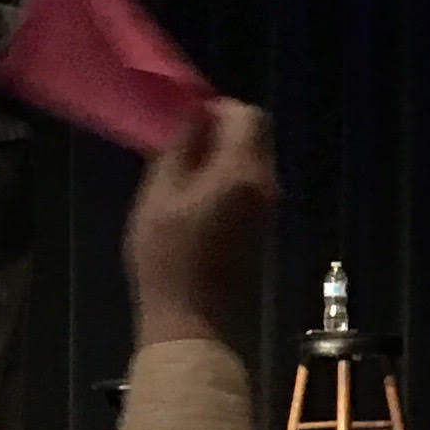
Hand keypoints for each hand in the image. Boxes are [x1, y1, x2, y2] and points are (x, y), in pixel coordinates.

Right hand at [126, 99, 277, 348]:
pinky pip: (252, 185)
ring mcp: (270, 208)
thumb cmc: (166, 257)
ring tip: (183, 176)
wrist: (194, 321)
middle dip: (223, 131)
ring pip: (254, 161)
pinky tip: (197, 200)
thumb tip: (196, 112)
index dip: (218, 109)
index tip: (188, 121)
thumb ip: (181, 148)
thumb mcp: (159, 195)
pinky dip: (230, 179)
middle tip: (183, 148)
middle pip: (257, 136)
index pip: (248, 115)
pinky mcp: (265, 227)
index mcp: (242, 172)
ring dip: (225, 156)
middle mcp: (266, 185)